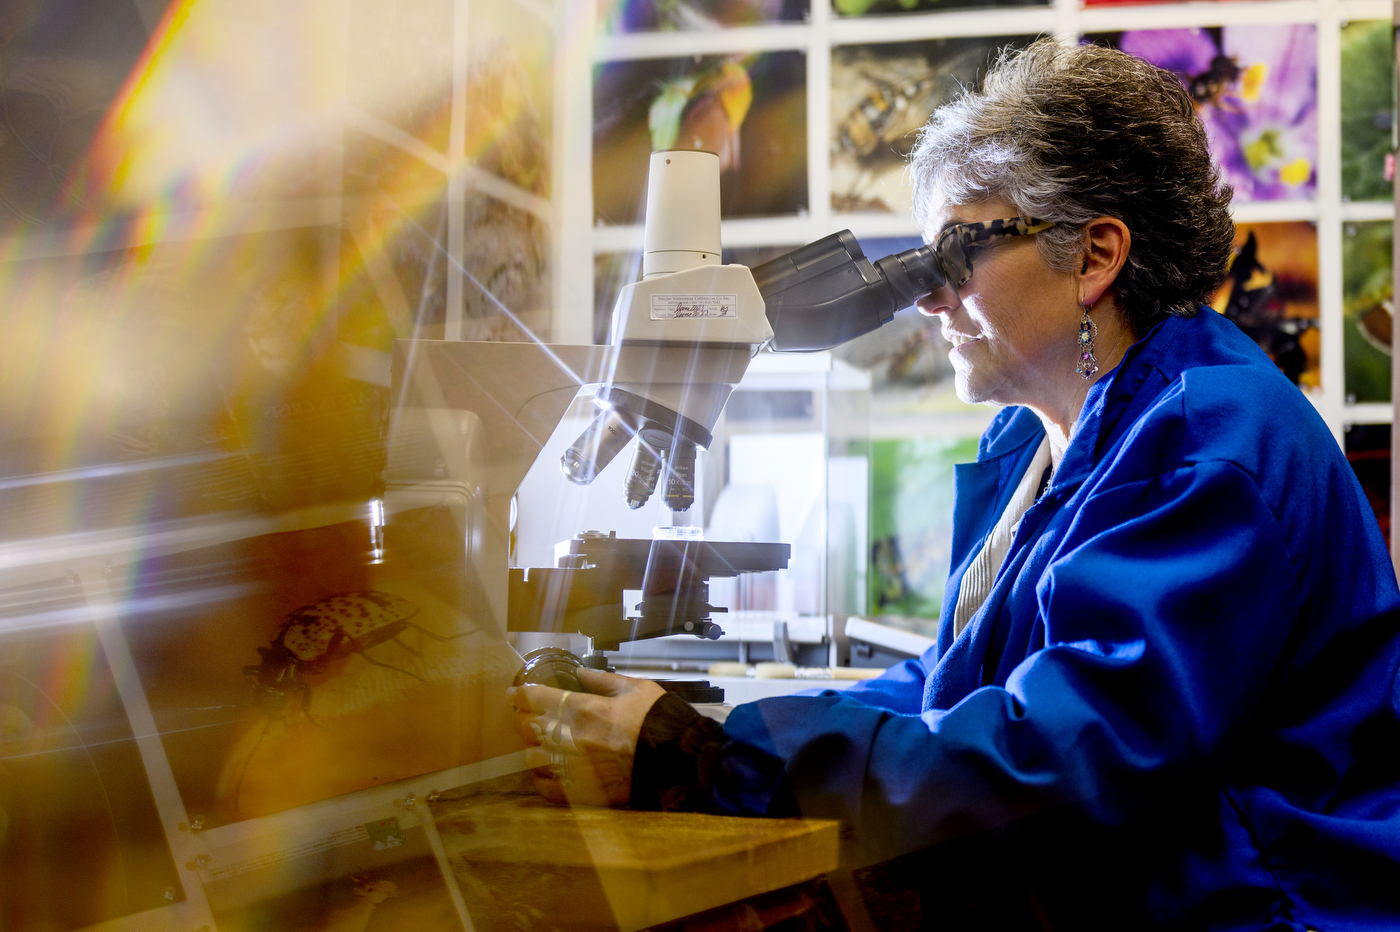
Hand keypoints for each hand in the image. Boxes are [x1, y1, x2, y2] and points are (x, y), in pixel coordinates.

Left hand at [508, 666, 665, 805]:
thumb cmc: (659, 719)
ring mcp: (577, 768)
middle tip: (523, 716)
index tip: (514, 694)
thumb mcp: (635, 688)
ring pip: (533, 758)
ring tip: (536, 744)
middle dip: (522, 720)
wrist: (681, 758)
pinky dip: (541, 778)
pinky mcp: (584, 793)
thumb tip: (580, 672)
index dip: (521, 695)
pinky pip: (547, 788)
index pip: (538, 698)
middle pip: (529, 728)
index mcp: (586, 709)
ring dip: (531, 748)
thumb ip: (603, 680)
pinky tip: (545, 770)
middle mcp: (575, 739)